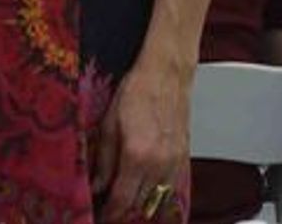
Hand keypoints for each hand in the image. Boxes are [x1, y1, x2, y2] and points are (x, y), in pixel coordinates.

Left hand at [92, 63, 192, 222]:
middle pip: (140, 205)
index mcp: (137, 156)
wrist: (166, 73)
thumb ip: (104, 159)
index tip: (101, 215)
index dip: (110, 213)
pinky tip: (145, 189)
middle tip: (108, 208)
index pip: (122, 200)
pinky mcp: (184, 159)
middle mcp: (159, 165)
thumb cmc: (138, 90)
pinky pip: (170, 188)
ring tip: (124, 199)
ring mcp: (175, 163)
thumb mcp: (109, 123)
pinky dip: (157, 194)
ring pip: (157, 200)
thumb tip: (97, 184)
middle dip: (123, 211)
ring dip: (140, 204)